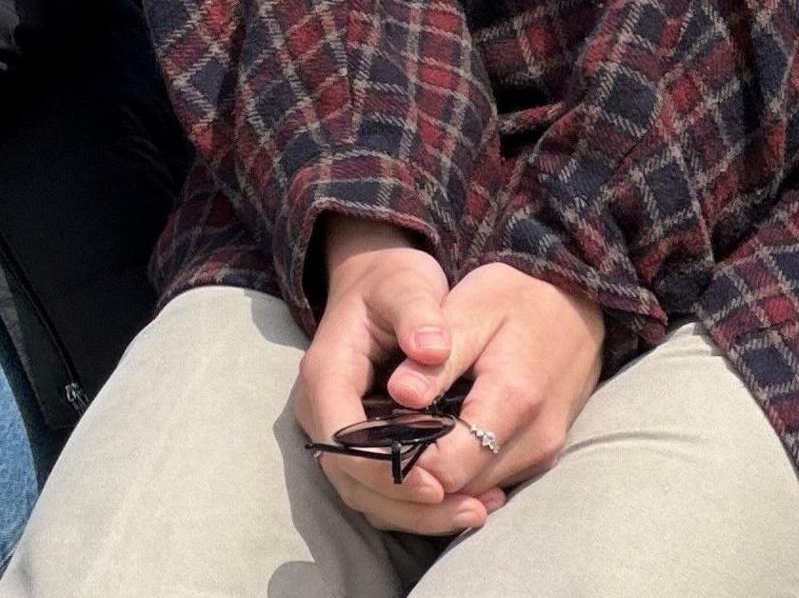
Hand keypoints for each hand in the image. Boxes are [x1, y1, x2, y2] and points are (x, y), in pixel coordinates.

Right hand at [291, 217, 495, 536]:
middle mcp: (322, 410)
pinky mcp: (360, 444)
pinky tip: (468, 502)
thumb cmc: (392, 284)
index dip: (382, 468)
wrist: (378, 283)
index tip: (436, 482)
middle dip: (406, 505)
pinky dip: (418, 506)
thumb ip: (419, 314)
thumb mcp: (407, 286)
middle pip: (350, 479)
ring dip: (415, 514)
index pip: (339, 437)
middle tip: (469, 510)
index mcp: (327, 373)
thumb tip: (433, 350)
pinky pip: (381, 489)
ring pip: (364, 493)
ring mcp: (338, 430)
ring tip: (476, 512)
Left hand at [387, 261, 604, 502]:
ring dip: (433, 474)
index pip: (447, 467)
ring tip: (397, 436)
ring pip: (473, 491)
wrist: (577, 304)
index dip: (401, 463)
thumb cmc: (517, 299)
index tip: (368, 439)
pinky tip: (431, 438)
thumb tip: (399, 395)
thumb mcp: (470, 311)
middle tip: (374, 439)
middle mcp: (535, 439)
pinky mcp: (543, 455)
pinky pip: (490, 480)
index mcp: (514, 400)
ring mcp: (543, 452)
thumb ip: (436, 360)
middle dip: (412, 473)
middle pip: (458, 488)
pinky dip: (457, 469)